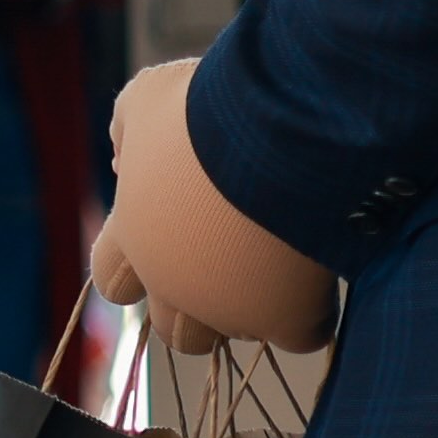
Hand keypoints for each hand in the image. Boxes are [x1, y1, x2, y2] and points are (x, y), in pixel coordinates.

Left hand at [99, 52, 340, 354]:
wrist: (285, 130)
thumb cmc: (210, 107)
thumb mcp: (151, 100)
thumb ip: (132, 132)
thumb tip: (128, 158)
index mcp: (135, 238)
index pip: (113, 279)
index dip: (137, 264)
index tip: (172, 234)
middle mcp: (173, 285)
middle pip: (172, 328)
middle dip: (194, 306)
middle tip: (231, 262)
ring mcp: (230, 310)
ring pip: (230, 336)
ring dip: (247, 313)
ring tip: (278, 265)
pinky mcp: (289, 319)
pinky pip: (302, 334)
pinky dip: (313, 311)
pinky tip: (324, 272)